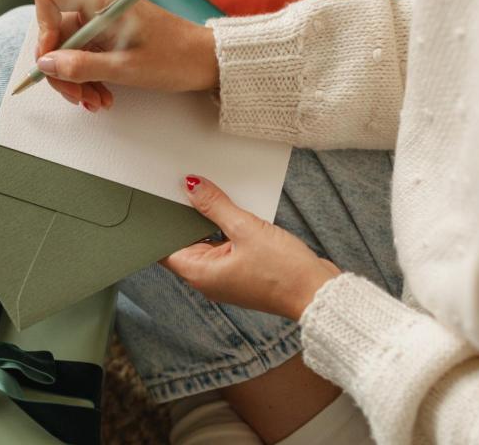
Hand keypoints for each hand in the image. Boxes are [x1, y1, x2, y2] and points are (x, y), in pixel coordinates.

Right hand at [32, 0, 217, 110]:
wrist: (206, 60)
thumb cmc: (175, 58)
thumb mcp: (125, 68)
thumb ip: (81, 66)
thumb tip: (46, 64)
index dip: (42, 29)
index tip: (53, 60)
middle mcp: (99, 3)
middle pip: (57, 32)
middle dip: (62, 68)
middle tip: (78, 96)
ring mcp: (105, 19)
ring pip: (70, 48)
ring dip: (77, 78)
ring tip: (96, 101)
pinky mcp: (112, 33)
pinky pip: (87, 53)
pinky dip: (90, 76)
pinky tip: (103, 95)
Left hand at [162, 176, 340, 320]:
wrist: (318, 293)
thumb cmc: (284, 272)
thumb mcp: (246, 229)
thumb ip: (215, 205)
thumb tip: (192, 187)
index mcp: (199, 273)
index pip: (164, 247)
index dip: (161, 223)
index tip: (160, 199)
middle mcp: (208, 277)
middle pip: (186, 241)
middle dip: (187, 215)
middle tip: (187, 186)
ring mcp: (226, 275)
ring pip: (208, 240)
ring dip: (210, 219)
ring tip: (212, 192)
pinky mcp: (242, 270)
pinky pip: (226, 244)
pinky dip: (226, 227)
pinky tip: (233, 208)